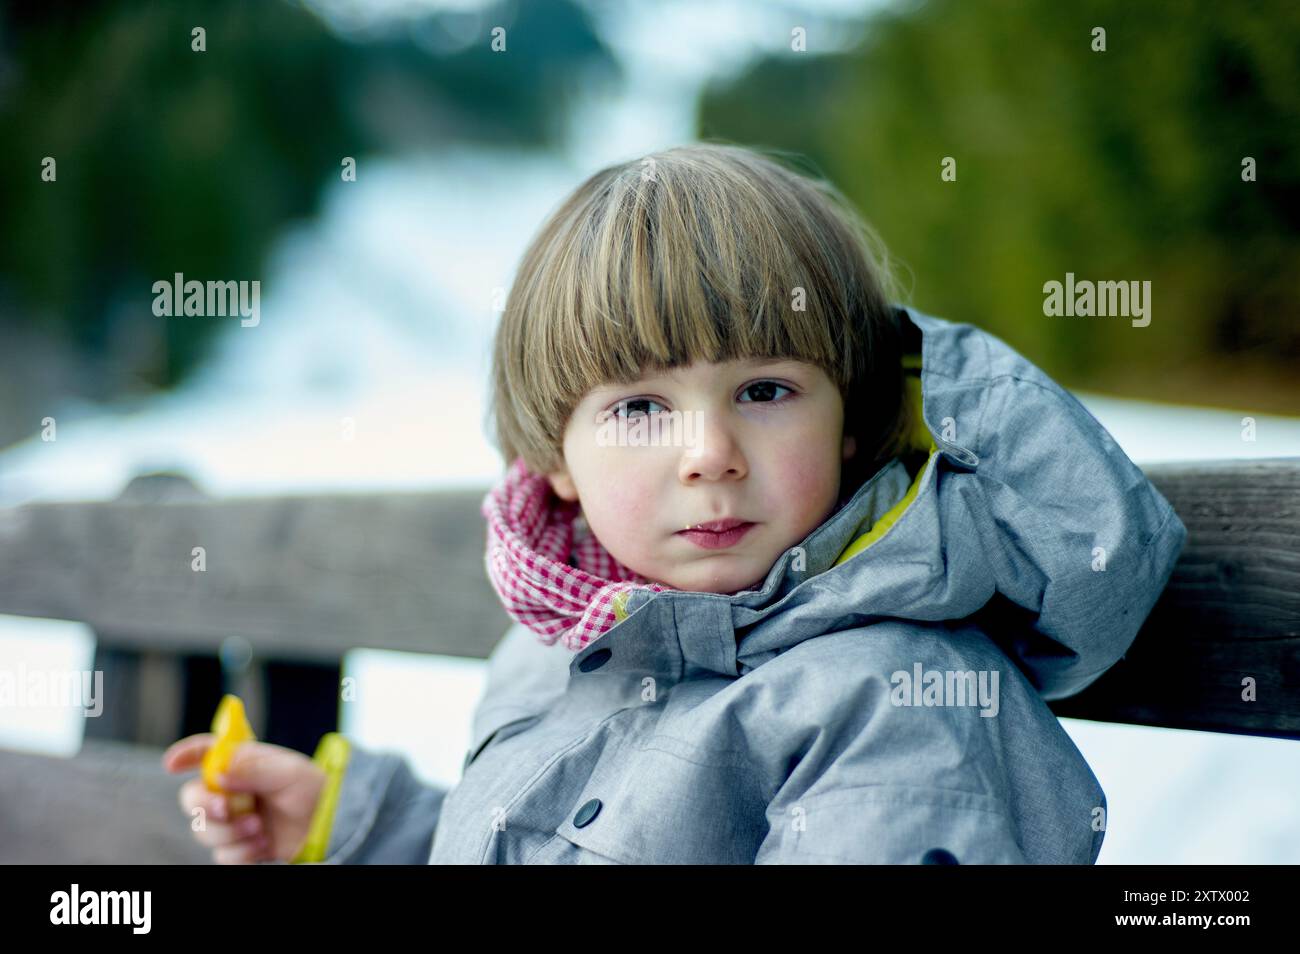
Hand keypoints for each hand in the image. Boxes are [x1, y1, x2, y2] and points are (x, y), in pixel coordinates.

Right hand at [163, 733, 326, 863]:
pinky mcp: (241, 846)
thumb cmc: (313, 789)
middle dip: (203, 805)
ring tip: (259, 827)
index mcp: (242, 764)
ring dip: (229, 832)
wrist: (330, 823)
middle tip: (225, 809)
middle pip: (192, 798)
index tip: (172, 764)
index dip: (186, 755)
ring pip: (204, 831)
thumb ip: (254, 769)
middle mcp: (232, 791)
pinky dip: (241, 852)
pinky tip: (263, 844)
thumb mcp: (288, 771)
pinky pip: (222, 855)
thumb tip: (219, 773)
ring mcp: (234, 820)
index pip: (206, 753)